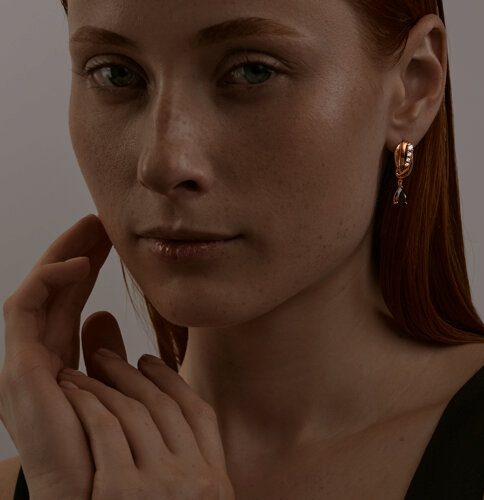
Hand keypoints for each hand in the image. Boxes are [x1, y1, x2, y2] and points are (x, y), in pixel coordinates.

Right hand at [0, 214, 112, 498]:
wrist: (92, 489)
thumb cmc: (108, 443)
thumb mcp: (111, 382)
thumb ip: (104, 350)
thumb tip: (104, 314)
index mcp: (61, 361)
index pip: (71, 302)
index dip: (88, 269)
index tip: (113, 242)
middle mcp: (38, 357)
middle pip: (53, 293)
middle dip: (76, 253)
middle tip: (100, 223)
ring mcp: (24, 362)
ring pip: (37, 293)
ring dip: (62, 257)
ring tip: (91, 228)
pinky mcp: (18, 367)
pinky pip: (22, 310)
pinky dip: (46, 281)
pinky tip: (78, 264)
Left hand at [57, 346, 234, 499]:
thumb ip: (189, 474)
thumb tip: (169, 432)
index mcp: (215, 483)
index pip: (198, 414)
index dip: (173, 382)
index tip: (151, 361)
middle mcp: (196, 479)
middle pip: (164, 406)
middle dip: (134, 374)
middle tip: (109, 354)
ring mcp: (162, 485)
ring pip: (132, 412)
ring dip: (105, 384)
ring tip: (84, 368)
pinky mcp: (121, 492)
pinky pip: (105, 429)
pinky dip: (87, 403)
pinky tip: (72, 390)